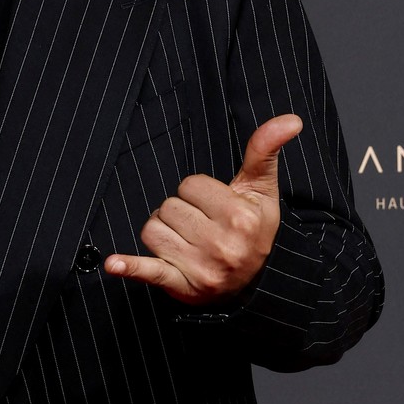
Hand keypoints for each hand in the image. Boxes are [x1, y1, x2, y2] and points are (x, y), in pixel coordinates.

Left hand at [103, 114, 302, 305]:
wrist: (253, 283)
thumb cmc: (254, 229)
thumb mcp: (261, 190)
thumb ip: (265, 151)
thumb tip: (290, 119)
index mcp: (240, 217)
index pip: (190, 185)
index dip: (198, 193)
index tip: (214, 208)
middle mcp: (222, 244)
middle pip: (169, 206)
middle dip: (181, 212)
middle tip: (202, 227)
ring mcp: (200, 266)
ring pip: (153, 229)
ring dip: (164, 232)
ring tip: (189, 243)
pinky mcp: (180, 284)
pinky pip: (149, 271)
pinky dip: (130, 267)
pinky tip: (113, 264)